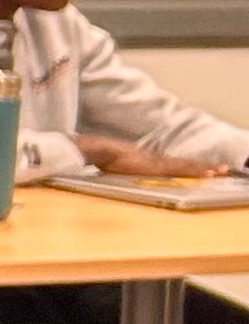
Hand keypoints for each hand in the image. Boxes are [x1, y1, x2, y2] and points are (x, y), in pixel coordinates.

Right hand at [81, 136, 222, 178]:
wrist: (100, 150)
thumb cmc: (103, 156)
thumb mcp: (114, 164)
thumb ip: (121, 166)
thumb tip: (117, 170)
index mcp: (147, 160)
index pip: (173, 164)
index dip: (188, 167)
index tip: (202, 169)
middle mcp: (156, 160)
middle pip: (183, 164)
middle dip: (202, 167)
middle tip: (222, 169)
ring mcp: (157, 162)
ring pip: (186, 166)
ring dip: (203, 169)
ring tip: (219, 172)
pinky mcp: (157, 167)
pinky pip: (181, 169)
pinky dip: (195, 171)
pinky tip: (207, 173)